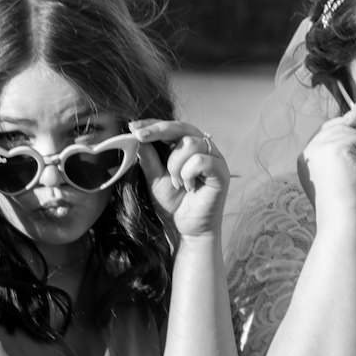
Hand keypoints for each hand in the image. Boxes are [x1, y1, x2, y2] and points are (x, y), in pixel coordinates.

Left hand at [130, 119, 229, 239]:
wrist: (187, 231)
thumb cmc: (173, 204)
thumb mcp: (154, 178)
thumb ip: (149, 157)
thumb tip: (137, 136)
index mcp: (187, 147)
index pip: (170, 127)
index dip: (152, 124)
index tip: (132, 127)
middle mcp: (204, 148)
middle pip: (182, 127)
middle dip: (158, 131)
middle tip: (139, 137)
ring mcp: (215, 158)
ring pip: (190, 143)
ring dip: (175, 164)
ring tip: (177, 183)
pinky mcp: (222, 172)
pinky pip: (202, 160)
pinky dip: (189, 173)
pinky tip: (189, 187)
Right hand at [297, 100, 355, 215]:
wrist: (342, 219)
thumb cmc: (344, 206)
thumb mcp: (341, 174)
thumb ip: (345, 149)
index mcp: (306, 160)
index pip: (326, 132)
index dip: (344, 122)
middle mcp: (309, 151)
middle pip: (339, 127)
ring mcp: (320, 146)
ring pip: (354, 136)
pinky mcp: (336, 146)